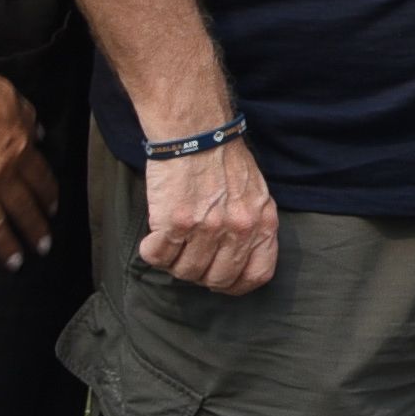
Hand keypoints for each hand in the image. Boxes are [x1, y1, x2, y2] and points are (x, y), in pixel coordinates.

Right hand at [0, 45, 53, 265]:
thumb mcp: (16, 100)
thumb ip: (30, 122)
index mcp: (20, 150)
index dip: (48, 198)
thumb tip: (39, 135)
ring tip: (15, 263)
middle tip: (43, 248)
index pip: (41, 181)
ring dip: (5, 245)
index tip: (53, 211)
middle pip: (22, 207)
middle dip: (35, 229)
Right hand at [137, 133, 277, 295]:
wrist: (197, 131)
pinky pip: (158, 256)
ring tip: (171, 241)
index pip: (257, 275)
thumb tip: (237, 257)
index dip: (236, 284)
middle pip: (217, 279)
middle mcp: (239, 229)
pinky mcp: (176, 222)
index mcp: (262, 222)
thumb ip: (251, 225)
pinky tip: (154, 236)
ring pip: (185, 271)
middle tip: (189, 256)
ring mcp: (208, 228)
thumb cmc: (223, 159)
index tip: (220, 280)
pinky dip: (152, 251)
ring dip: (174, 262)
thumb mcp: (255, 193)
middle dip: (200, 274)